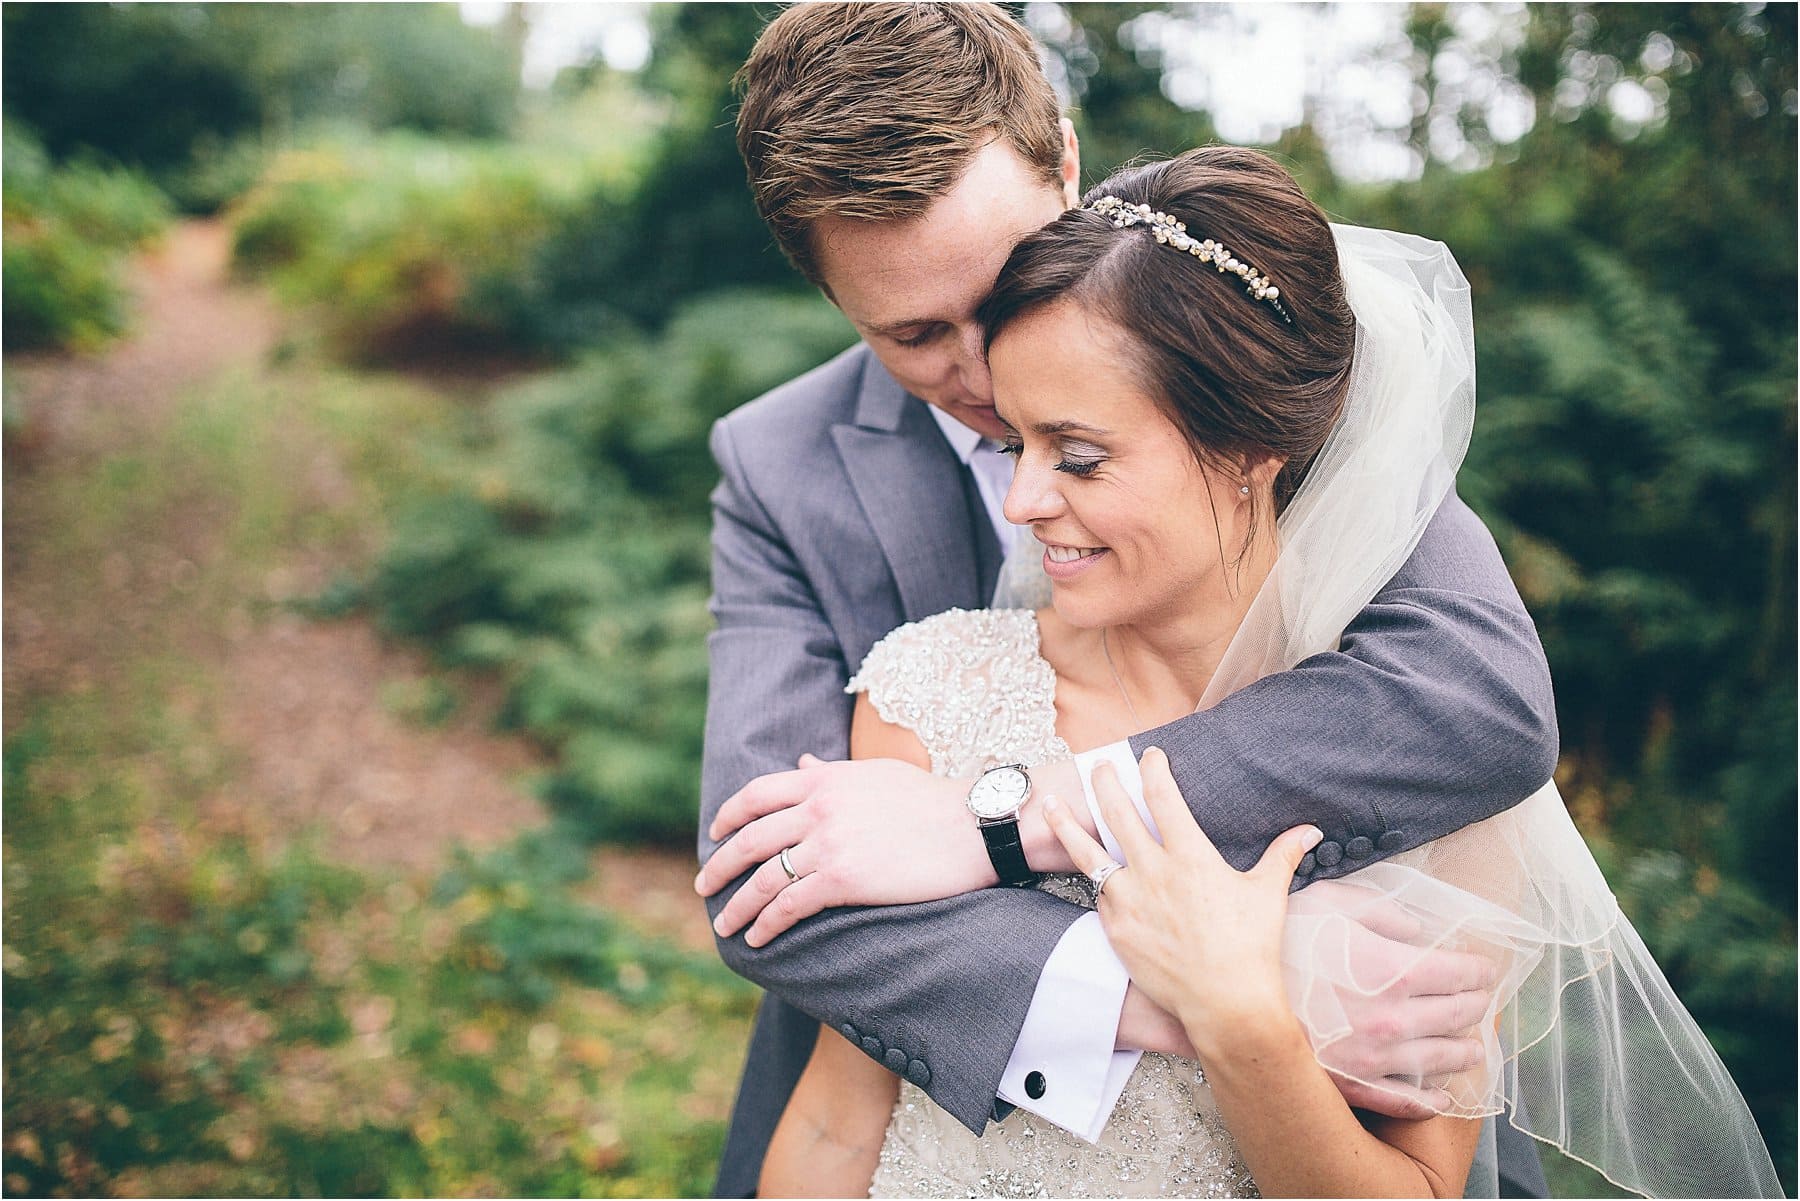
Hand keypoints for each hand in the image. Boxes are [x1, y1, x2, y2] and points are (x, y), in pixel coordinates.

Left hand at [695, 755, 991, 946]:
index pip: (756, 794)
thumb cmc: (931, 799)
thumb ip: (832, 773)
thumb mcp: (875, 774)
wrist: (971, 826)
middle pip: (750, 840)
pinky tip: (758, 939)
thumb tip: (803, 764)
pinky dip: (766, 925)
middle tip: (704, 887)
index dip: (729, 816)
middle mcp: (817, 809)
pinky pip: (789, 906)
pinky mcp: (842, 880)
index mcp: (823, 780)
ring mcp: (827, 845)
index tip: (715, 834)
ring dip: (737, 906)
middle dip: (720, 867)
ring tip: (724, 925)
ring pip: (763, 879)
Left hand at [1043, 747, 1323, 1056]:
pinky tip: (1081, 867)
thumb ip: (1283, 854)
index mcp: (1190, 856)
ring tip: (1051, 802)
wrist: (1225, 1003)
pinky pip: (1097, 895)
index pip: (1164, 798)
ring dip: (1067, 824)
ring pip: (1087, 852)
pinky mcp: (1115, 928)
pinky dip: (1089, 878)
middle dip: (1105, 783)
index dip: (1154, 771)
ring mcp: (1128, 900)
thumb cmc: (1250, 947)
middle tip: (1098, 766)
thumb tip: (1310, 830)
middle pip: (1117, 813)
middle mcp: (1153, 871)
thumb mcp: (1268, 894)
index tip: (1150, 756)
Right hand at [1286, 880, 1495, 1118]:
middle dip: (1475, 1007)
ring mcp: (1374, 1057)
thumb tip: (1415, 928)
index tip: (1485, 970)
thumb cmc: (1277, 940)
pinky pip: (1402, 1101)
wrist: (1229, 993)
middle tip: (1482, 1002)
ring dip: (1463, 1054)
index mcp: (1393, 969)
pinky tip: (1441, 1099)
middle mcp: (1394, 1018)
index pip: (1457, 973)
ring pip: (1438, 1061)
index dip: (1478, 970)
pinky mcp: (1352, 1085)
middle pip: (1455, 1016)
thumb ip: (1380, 910)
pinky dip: (1428, 1102)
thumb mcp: (1328, 901)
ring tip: (1473, 1050)